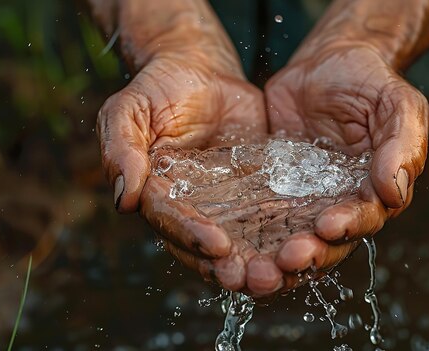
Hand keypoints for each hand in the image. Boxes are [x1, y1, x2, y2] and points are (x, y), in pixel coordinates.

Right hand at [96, 53, 267, 283]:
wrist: (200, 70)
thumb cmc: (159, 88)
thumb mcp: (129, 111)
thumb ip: (121, 150)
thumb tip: (122, 199)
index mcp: (156, 195)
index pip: (172, 224)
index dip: (193, 237)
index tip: (219, 246)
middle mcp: (191, 208)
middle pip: (208, 247)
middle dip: (232, 266)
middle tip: (257, 278)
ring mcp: (225, 202)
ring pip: (243, 240)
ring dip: (261, 260)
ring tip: (283, 271)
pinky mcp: (255, 190)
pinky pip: (270, 215)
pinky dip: (286, 232)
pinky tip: (307, 241)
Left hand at [265, 44, 428, 276]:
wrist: (327, 61)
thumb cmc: (370, 80)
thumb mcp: (397, 103)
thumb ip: (403, 144)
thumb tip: (395, 192)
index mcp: (376, 189)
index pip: (366, 218)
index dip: (349, 226)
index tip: (327, 226)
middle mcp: (342, 201)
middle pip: (328, 239)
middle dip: (311, 252)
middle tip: (288, 259)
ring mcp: (306, 196)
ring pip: (293, 234)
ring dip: (279, 253)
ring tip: (260, 265)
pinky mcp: (276, 187)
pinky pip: (263, 212)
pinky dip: (251, 230)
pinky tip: (233, 238)